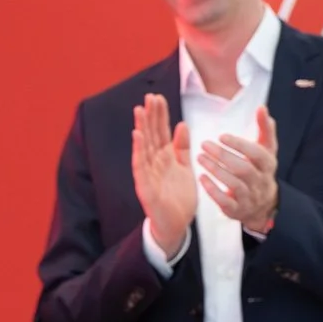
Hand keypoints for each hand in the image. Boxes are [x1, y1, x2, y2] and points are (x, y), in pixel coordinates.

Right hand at [132, 94, 195, 257]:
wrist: (176, 225)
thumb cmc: (179, 198)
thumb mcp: (185, 168)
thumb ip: (182, 148)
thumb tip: (182, 125)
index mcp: (165, 158)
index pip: (161, 132)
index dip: (160, 115)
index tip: (158, 97)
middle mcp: (154, 163)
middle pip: (152, 135)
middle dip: (151, 116)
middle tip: (149, 96)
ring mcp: (148, 174)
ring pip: (144, 147)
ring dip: (141, 128)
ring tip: (139, 110)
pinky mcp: (145, 187)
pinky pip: (140, 166)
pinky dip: (138, 150)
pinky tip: (137, 135)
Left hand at [200, 106, 278, 233]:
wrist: (262, 205)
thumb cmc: (260, 170)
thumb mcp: (266, 150)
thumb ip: (265, 129)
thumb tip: (261, 108)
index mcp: (268, 164)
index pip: (257, 154)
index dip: (240, 145)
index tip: (222, 136)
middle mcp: (260, 181)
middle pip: (243, 169)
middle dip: (223, 156)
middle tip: (204, 144)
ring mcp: (249, 197)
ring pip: (233, 184)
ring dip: (215, 170)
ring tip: (200, 157)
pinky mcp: (237, 209)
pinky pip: (225, 201)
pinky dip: (212, 189)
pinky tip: (201, 177)